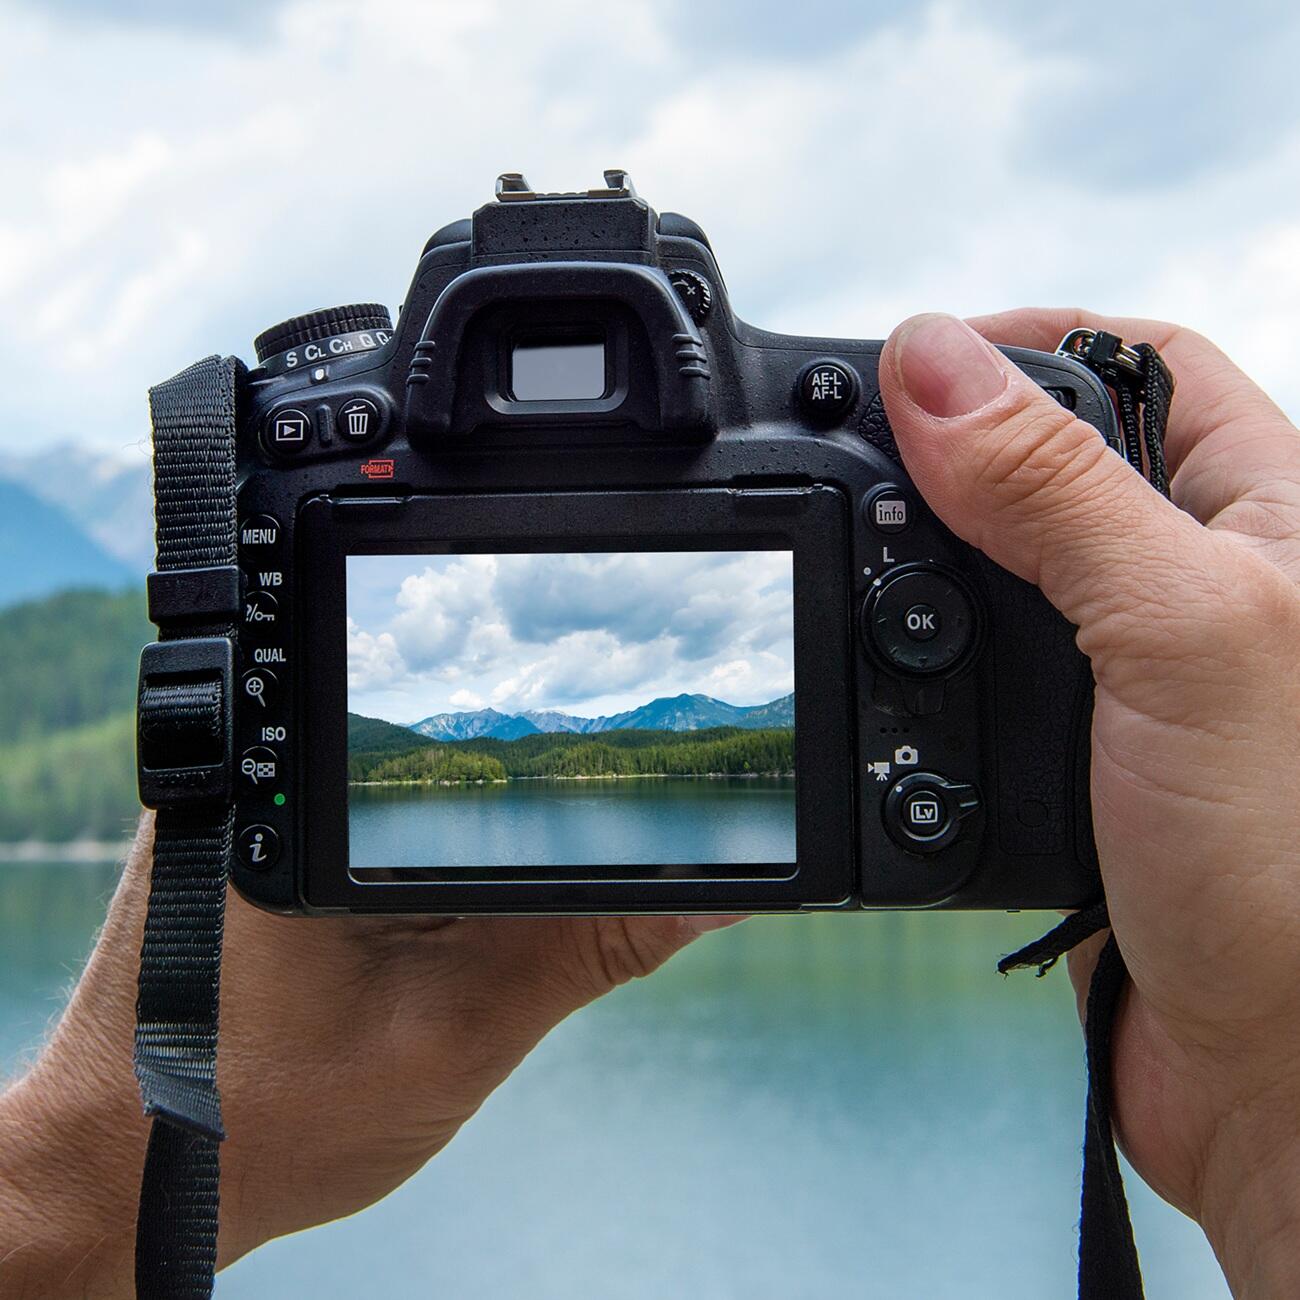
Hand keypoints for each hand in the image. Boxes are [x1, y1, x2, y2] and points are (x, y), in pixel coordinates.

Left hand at [0, 813, 738, 1294]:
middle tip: (590, 863)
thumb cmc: (267, 1122)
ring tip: (490, 911)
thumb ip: (590, 949)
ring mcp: (259, 807)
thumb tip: (717, 893)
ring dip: (488, 835)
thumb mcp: (459, 1036)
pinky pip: (380, 817)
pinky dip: (439, 854)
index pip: (494, 755)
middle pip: (462, 757)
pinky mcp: (262, 842)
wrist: (130, 1173)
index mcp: (315, 810)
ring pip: (424, 786)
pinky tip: (450, 905)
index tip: (664, 809)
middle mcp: (274, 777)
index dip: (591, 772)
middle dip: (543, 807)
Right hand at [880, 310, 1299, 1297]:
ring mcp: (1133, 666)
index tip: (910, 360)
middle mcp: (1201, 579)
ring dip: (929, 554)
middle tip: (859, 460)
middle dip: (957, 448)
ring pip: (1005, 564)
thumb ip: (1056, 493)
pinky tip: (884, 657)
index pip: (1142, 362)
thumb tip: (930, 365)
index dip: (1026, 342)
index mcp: (1268, 515)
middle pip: (1059, 455)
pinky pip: (979, 663)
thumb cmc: (1286, 864)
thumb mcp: (1179, 636)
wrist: (1270, 1071)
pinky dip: (921, 651)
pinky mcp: (1076, 745)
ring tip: (853, 552)